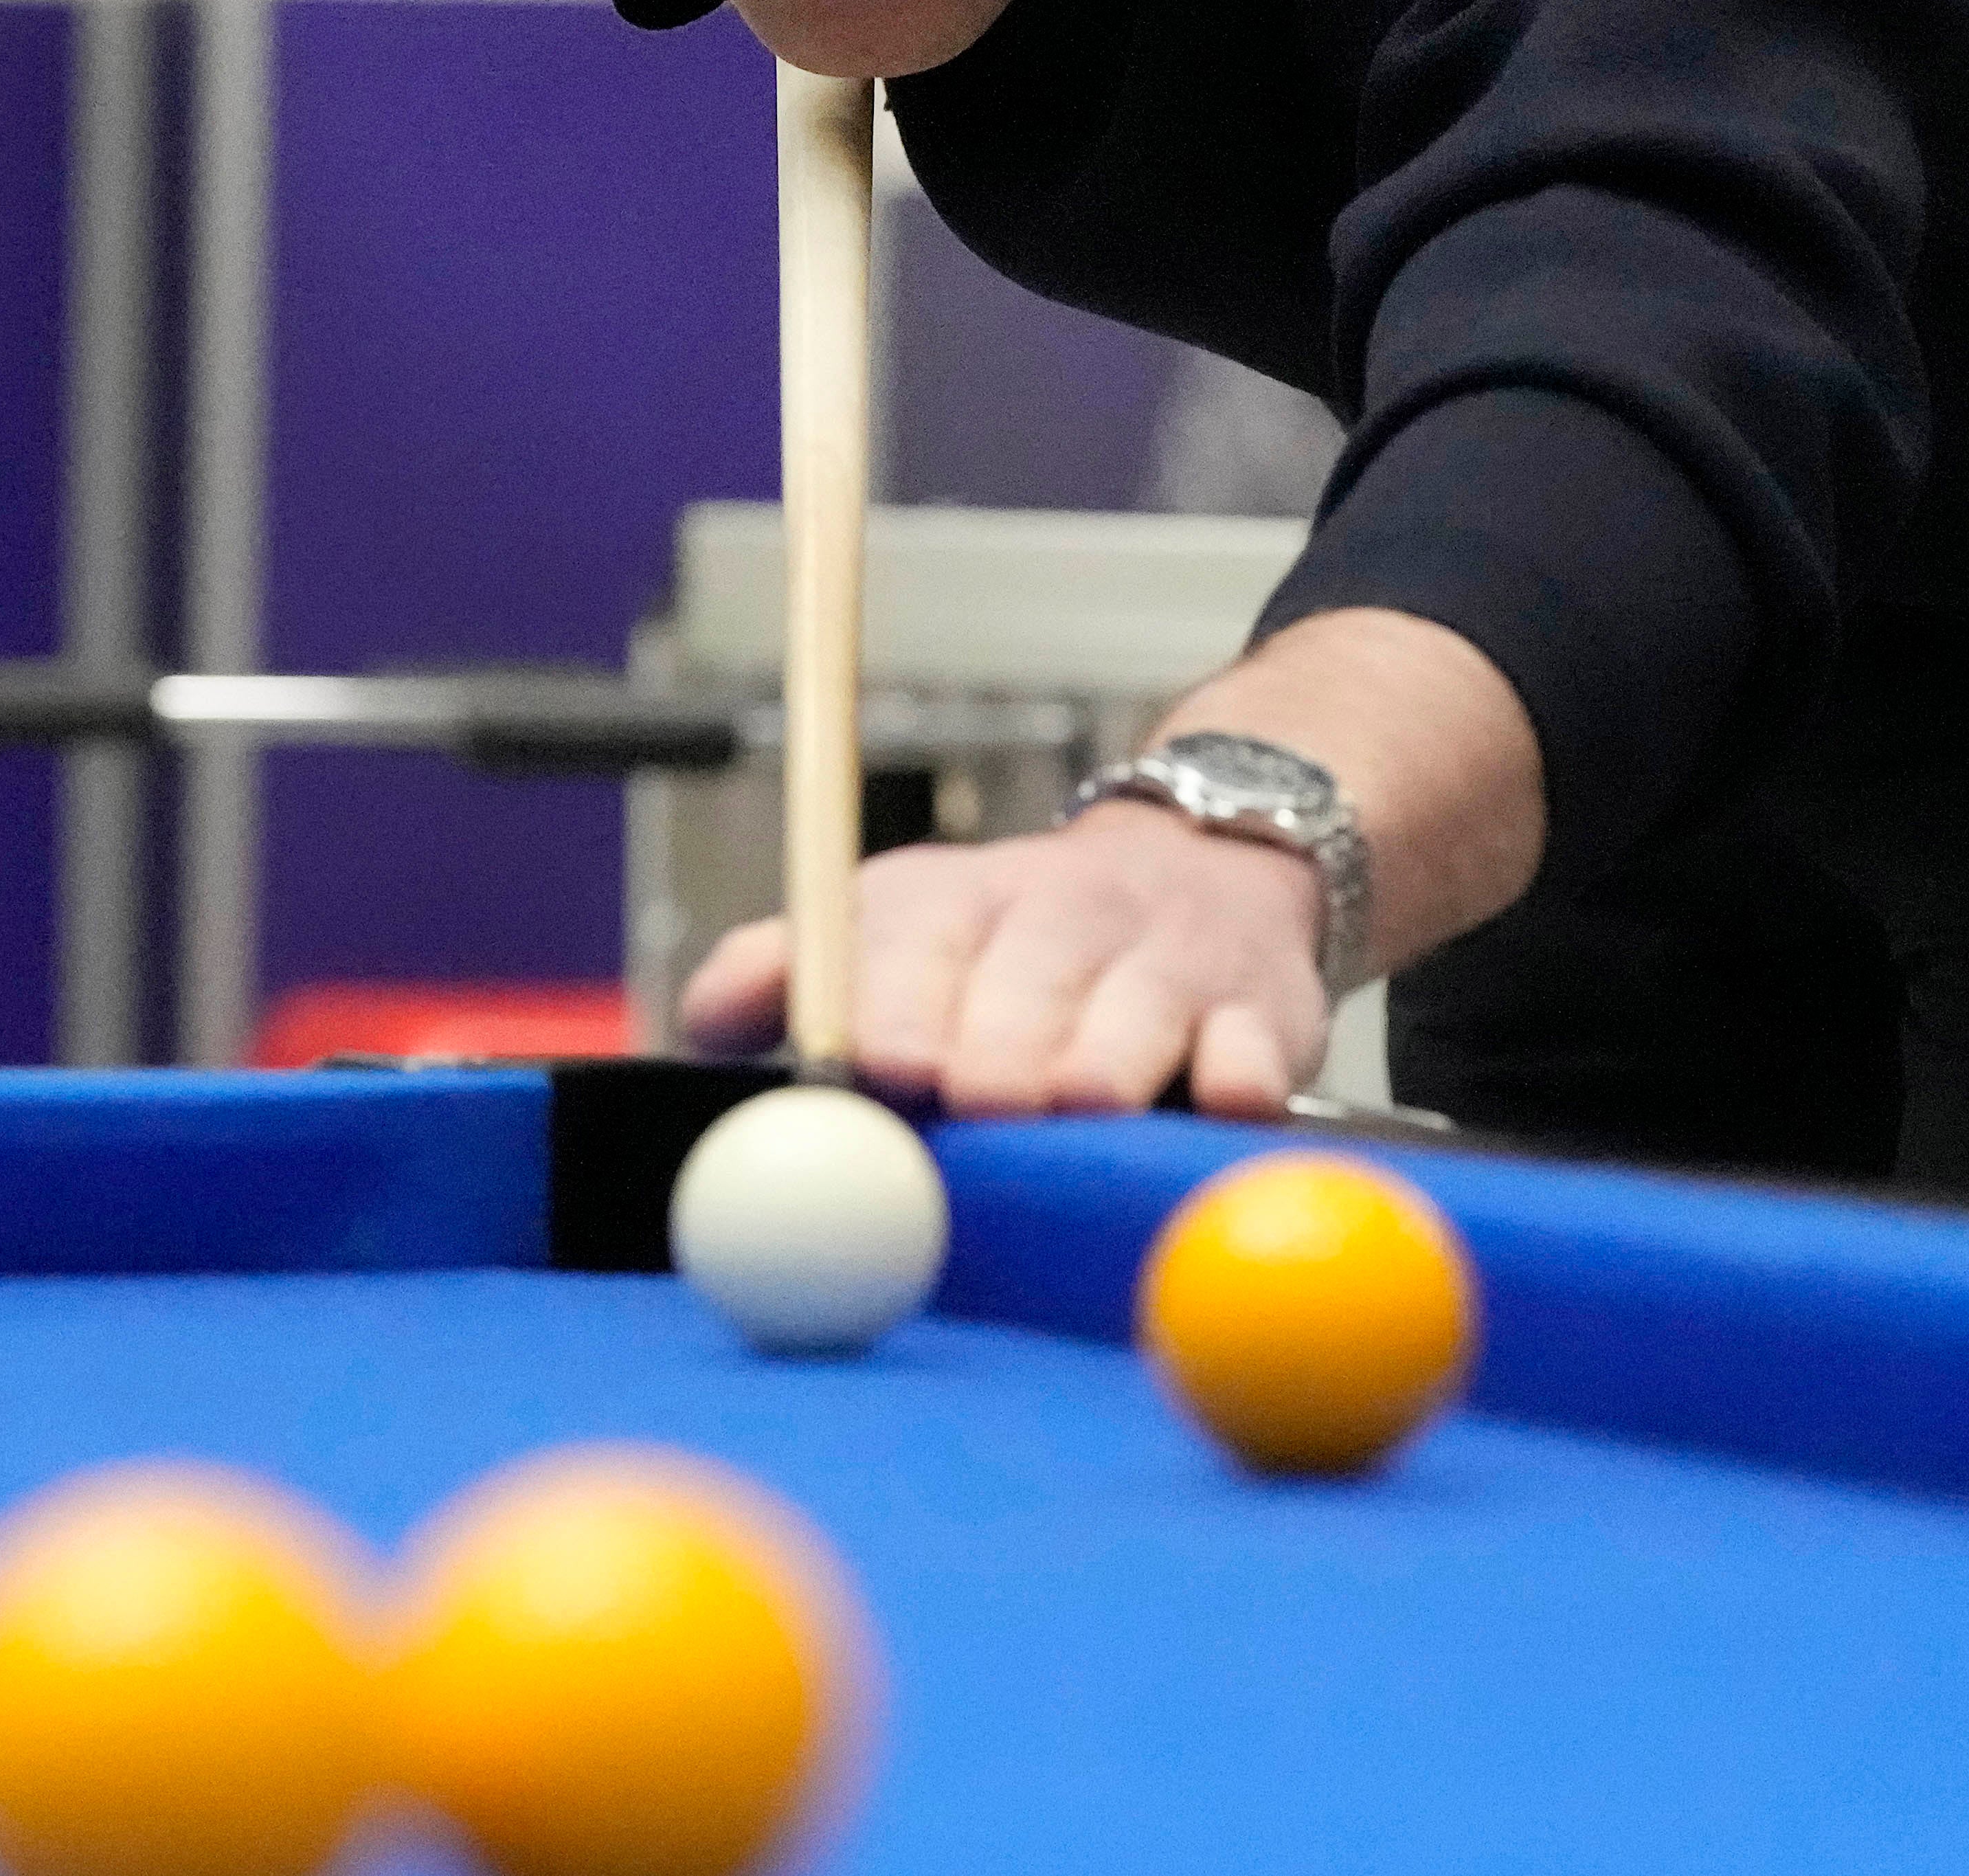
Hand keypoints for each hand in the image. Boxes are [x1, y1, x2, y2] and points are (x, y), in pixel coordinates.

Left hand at [681, 606, 1547, 1119]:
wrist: (1205, 864)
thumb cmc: (1011, 941)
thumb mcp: (892, 925)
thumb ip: (788, 972)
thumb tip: (704, 1023)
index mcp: (956, 901)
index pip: (918, 937)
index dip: (898, 1001)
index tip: (883, 1063)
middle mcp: (1065, 918)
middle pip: (1030, 977)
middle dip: (999, 1046)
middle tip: (980, 1103)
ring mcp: (1171, 963)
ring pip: (1140, 1008)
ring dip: (1107, 1060)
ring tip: (1078, 1105)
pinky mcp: (1264, 1013)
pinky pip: (1255, 1050)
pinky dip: (1240, 1079)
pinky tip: (1222, 1101)